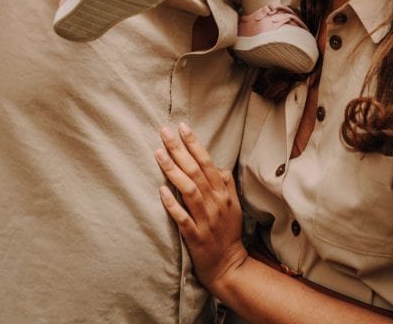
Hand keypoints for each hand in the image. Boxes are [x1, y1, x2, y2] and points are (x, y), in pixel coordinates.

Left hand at [156, 123, 247, 293]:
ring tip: (158, 153)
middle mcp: (215, 202)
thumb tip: (218, 166)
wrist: (228, 265)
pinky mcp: (195, 236)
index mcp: (222, 193)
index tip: (182, 126)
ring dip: (173, 171)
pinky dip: (172, 204)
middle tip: (164, 131)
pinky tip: (161, 191)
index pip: (207, 162)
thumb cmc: (228, 232)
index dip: (194, 143)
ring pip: (189, 190)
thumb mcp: (233, 205)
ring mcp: (205, 219)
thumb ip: (226, 184)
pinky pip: (183, 218)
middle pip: (195, 171)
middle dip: (179, 149)